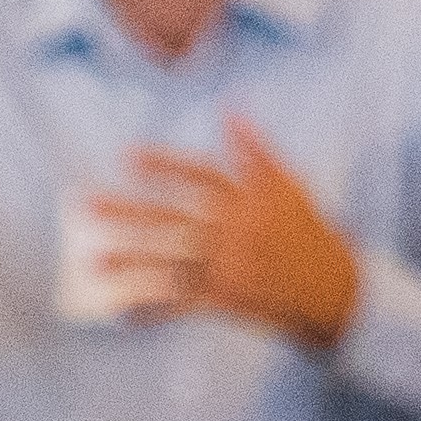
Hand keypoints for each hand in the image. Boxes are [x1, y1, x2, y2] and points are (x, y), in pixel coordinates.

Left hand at [93, 118, 360, 347]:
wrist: (337, 291)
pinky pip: (185, 305)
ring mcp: (230, 269)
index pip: (200, 176)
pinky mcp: (229, 301)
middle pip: (174, 220)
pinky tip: (122, 312)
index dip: (163, 165)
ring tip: (90, 263)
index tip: (124, 156)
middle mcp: (234, 233)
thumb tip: (231, 108)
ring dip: (130, 264)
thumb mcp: (290, 185)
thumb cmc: (310, 233)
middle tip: (83, 208)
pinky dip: (155, 310)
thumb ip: (256, 150)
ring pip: (172, 263)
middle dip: (127, 214)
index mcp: (248, 201)